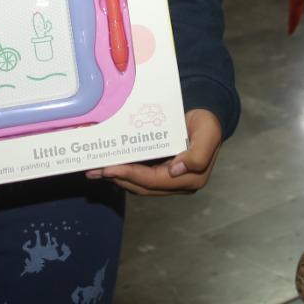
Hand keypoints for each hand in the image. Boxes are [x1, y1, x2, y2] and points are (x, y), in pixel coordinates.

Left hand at [86, 108, 223, 195]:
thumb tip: (175, 170)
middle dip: (117, 178)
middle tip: (94, 170)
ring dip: (116, 177)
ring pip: (137, 183)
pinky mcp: (160, 172)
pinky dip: (123, 171)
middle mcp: (177, 183)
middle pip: (141, 185)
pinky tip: (108, 165)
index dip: (130, 176)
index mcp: (190, 178)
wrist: (207, 117)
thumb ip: (198, 155)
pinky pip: (139, 175)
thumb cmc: (207, 124)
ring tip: (95, 170)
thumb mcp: (208, 134)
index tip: (109, 169)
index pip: (153, 180)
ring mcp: (168, 179)